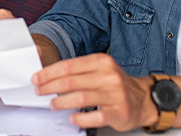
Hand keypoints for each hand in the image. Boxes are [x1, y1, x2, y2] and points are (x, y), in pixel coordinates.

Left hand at [31, 53, 157, 131]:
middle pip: (72, 81)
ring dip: (61, 102)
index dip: (50, 72)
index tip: (37, 78)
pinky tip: (72, 118)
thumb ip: (79, 71)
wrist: (143, 99)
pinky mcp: (118, 112)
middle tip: (40, 91)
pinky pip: (95, 116)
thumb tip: (50, 75)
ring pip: (81, 98)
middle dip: (50, 87)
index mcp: (102, 62)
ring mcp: (115, 95)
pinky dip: (80, 118)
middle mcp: (109, 76)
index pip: (70, 65)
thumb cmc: (116, 84)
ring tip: (52, 105)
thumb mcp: (101, 69)